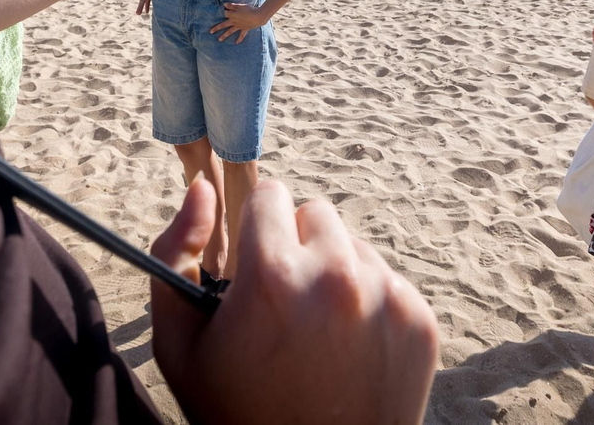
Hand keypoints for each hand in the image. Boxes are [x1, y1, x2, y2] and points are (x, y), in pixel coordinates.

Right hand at [151, 179, 438, 424]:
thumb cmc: (236, 412)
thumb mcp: (178, 343)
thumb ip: (174, 252)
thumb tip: (201, 189)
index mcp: (274, 274)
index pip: (271, 194)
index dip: (256, 229)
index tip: (256, 264)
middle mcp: (336, 275)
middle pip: (315, 213)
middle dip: (297, 245)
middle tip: (285, 302)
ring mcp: (386, 296)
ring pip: (353, 246)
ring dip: (334, 272)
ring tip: (316, 332)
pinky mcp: (419, 318)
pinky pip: (389, 280)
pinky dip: (369, 303)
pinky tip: (348, 350)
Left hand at [208, 1, 267, 42]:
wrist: (257, 17)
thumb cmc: (249, 10)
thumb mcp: (240, 6)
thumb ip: (232, 6)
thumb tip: (224, 4)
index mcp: (232, 15)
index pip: (225, 13)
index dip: (224, 10)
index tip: (223, 8)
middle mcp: (234, 22)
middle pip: (223, 25)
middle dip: (217, 28)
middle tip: (210, 32)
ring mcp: (239, 26)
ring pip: (230, 32)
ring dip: (224, 36)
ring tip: (219, 40)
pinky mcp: (244, 29)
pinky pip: (241, 35)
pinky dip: (239, 39)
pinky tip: (236, 42)